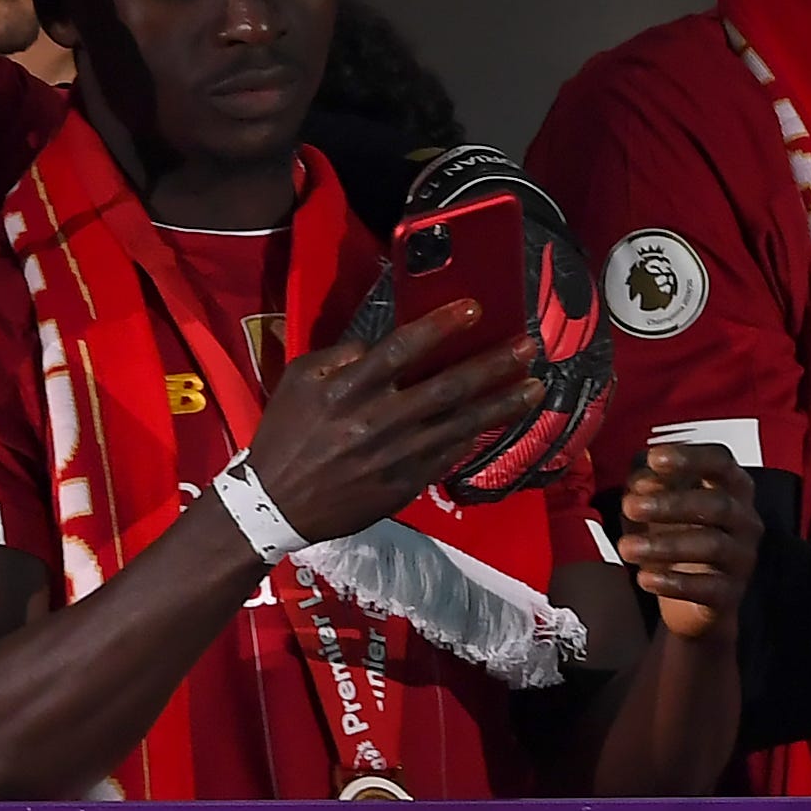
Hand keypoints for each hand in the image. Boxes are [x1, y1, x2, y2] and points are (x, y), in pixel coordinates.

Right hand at [243, 301, 541, 544]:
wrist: (277, 502)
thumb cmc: (288, 433)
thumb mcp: (300, 382)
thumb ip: (341, 357)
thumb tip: (383, 344)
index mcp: (347, 389)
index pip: (402, 349)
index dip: (441, 326)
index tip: (475, 309)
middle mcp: (378, 419)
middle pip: (448, 387)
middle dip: (493, 365)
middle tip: (528, 347)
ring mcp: (396, 454)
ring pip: (461, 424)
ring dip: (502, 405)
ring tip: (534, 387)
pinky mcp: (406, 483)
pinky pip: (451, 454)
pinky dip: (476, 436)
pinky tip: (499, 420)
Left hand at [617, 442, 760, 642]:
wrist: (693, 601)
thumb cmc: (678, 539)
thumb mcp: (659, 508)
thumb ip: (650, 489)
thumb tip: (642, 482)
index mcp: (731, 489)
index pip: (721, 463)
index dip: (690, 458)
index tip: (655, 458)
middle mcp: (744, 520)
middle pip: (717, 504)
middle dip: (671, 504)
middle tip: (630, 507)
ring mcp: (742, 558)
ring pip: (713, 546)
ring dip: (665, 545)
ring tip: (626, 548)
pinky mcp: (731, 593)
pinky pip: (709, 587)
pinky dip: (674, 583)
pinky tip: (645, 579)